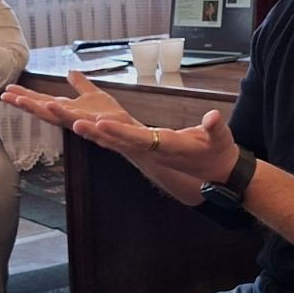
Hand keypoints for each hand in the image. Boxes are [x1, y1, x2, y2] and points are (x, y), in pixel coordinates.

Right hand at [1, 70, 140, 131]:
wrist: (134, 139)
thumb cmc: (113, 120)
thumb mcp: (95, 97)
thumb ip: (81, 85)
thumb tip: (70, 72)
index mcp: (71, 111)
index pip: (43, 102)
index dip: (26, 97)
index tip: (7, 90)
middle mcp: (75, 121)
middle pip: (49, 113)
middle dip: (30, 106)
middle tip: (10, 98)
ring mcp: (90, 128)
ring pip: (69, 122)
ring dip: (56, 114)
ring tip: (43, 104)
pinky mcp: (109, 134)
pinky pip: (97, 131)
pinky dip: (87, 127)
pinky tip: (79, 121)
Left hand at [80, 108, 240, 183]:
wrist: (218, 174)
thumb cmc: (219, 152)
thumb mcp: (221, 138)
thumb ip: (216, 127)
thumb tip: (214, 118)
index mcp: (169, 146)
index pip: (140, 138)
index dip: (120, 131)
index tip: (101, 123)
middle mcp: (153, 152)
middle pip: (119, 141)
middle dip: (96, 131)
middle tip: (74, 121)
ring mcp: (147, 153)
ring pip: (115, 142)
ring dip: (93, 133)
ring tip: (71, 121)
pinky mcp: (145, 151)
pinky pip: (119, 142)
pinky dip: (102, 135)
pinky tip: (87, 128)